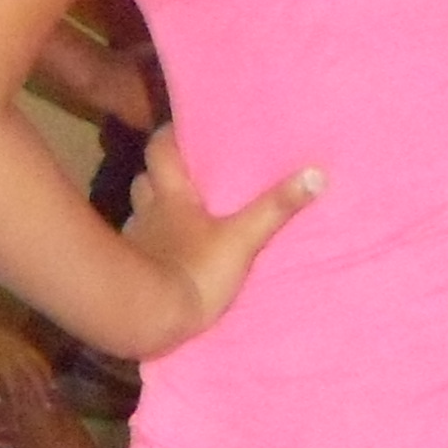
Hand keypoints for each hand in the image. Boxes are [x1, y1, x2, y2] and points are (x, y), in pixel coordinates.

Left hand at [119, 130, 320, 350]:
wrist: (152, 317)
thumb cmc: (195, 271)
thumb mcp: (243, 239)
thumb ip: (275, 208)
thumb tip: (316, 174)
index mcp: (171, 196)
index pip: (159, 151)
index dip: (169, 137)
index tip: (183, 130)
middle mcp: (148, 212)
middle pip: (144, 179)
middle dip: (160, 173)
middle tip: (185, 172)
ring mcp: (137, 241)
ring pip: (141, 212)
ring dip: (154, 208)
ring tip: (179, 211)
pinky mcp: (132, 270)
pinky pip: (139, 246)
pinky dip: (151, 243)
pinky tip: (167, 251)